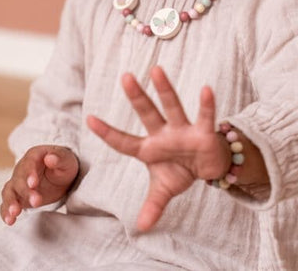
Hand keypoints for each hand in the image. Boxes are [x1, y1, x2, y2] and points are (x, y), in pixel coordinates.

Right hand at [0, 145, 78, 224]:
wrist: (60, 175)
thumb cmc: (63, 164)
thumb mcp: (66, 160)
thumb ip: (59, 158)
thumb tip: (50, 158)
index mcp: (34, 156)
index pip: (29, 163)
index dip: (30, 173)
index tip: (33, 184)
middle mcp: (22, 168)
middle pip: (19, 179)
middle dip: (26, 191)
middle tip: (36, 202)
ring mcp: (17, 183)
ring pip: (9, 191)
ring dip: (10, 202)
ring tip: (14, 213)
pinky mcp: (17, 197)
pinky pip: (7, 203)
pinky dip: (5, 212)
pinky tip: (9, 220)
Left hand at [87, 66, 231, 231]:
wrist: (208, 167)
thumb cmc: (181, 170)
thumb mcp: (164, 190)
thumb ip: (153, 205)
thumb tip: (141, 227)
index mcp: (149, 148)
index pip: (124, 141)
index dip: (107, 132)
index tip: (89, 119)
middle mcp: (163, 134)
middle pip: (147, 113)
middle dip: (136, 96)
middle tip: (125, 77)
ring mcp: (183, 130)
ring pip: (172, 106)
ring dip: (165, 89)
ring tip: (156, 70)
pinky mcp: (203, 132)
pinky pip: (205, 116)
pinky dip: (206, 104)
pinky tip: (205, 89)